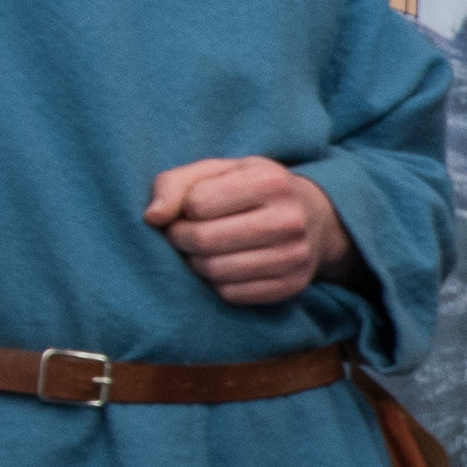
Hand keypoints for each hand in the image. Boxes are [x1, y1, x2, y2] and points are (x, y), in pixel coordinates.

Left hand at [145, 155, 336, 308]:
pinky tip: (222, 267)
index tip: (188, 209)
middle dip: (181, 239)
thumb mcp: (218, 171)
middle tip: (182, 235)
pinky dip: (216, 283)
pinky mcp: (291, 286)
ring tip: (200, 251)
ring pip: (215, 271)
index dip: (182, 208)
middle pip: (204, 240)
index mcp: (269, 181)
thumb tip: (152, 217)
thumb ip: (176, 183)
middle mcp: (288, 219)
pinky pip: (232, 294)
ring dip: (195, 263)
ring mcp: (294, 257)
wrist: (314, 217)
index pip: (197, 203)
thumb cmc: (252, 189)